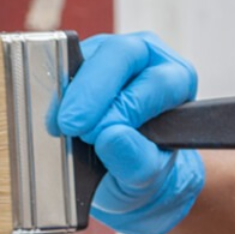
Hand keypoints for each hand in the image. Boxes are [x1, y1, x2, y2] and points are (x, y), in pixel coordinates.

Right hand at [56, 32, 204, 233]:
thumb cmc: (144, 168)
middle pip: (122, 54)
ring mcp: (114, 56)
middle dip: (92, 89)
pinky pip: (65, 64)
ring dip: (72, 91)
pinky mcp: (83, 61)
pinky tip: (55, 120)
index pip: (156, 82)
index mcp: (178, 81)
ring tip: (61, 126)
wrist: (124, 173)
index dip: (125, 107)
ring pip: (91, 55)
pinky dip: (58, 93)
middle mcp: (150, 60)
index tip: (96, 135)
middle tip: (70, 124)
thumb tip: (112, 136)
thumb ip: (137, 162)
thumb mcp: (147, 178)